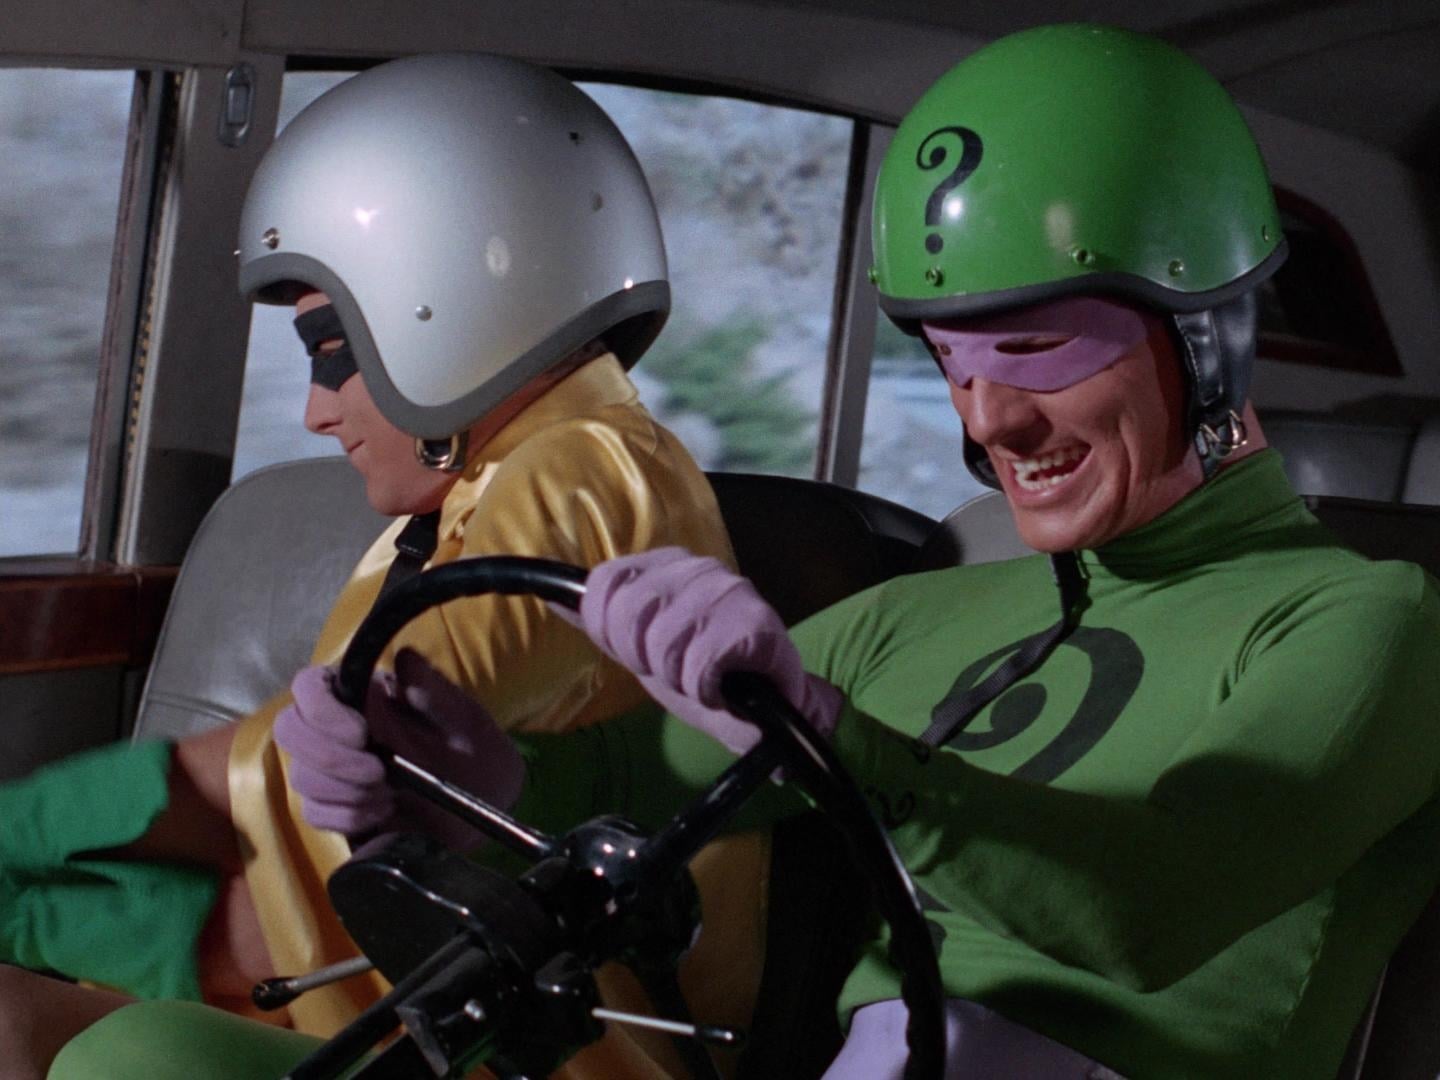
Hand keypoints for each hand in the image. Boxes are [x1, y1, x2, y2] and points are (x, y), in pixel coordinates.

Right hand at [275, 648, 523, 848]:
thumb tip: (405, 659)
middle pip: (290, 730)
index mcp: (362, 692)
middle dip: (329, 756)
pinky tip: (381, 811)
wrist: (484, 797)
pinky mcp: (334, 805)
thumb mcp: (461, 716)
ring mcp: (330, 767)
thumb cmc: (471, 745)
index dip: (321, 709)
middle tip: (378, 772)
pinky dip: (347, 815)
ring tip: (388, 793)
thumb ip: (432, 691)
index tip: (361, 732)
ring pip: (301, 775)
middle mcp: (336, 725)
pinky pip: (314, 811)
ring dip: (343, 789)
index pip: (308, 685)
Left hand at [569, 548, 841, 754]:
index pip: (605, 583)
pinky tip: (721, 686)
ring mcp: (727, 591)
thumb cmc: (704, 675)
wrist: (768, 713)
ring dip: (678, 677)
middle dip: (646, 659)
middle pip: (626, 615)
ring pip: (661, 643)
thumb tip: (555, 598)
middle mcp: (697, 567)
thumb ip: (603, 622)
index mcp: (667, 566)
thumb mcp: (642, 647)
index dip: (612, 631)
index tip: (642, 654)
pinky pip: (697, 663)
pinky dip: (704, 687)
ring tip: (701, 677)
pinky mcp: (754, 623)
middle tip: (677, 670)